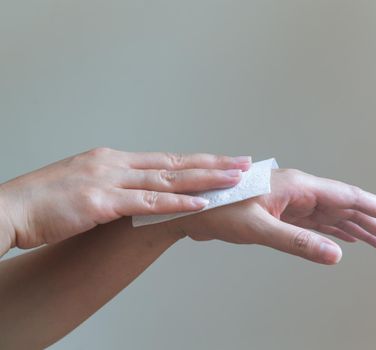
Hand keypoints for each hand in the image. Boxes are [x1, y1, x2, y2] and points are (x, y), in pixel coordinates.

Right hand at [0, 147, 250, 249]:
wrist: (8, 210)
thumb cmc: (43, 202)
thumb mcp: (84, 187)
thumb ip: (115, 188)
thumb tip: (139, 196)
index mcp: (113, 160)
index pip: (165, 158)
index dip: (198, 159)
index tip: (224, 160)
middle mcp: (115, 164)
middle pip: (174, 162)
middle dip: (213, 164)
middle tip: (243, 163)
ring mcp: (108, 180)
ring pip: (168, 178)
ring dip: (205, 179)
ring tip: (234, 180)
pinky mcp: (100, 201)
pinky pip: (147, 202)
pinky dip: (176, 202)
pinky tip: (200, 202)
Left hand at [170, 169, 375, 264]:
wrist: (192, 207)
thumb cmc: (219, 209)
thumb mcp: (258, 228)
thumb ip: (298, 243)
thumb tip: (337, 254)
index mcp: (299, 187)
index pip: (350, 197)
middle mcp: (301, 192)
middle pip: (350, 208)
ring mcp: (294, 203)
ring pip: (337, 217)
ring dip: (363, 230)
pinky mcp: (285, 215)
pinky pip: (320, 225)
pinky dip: (340, 233)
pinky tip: (351, 240)